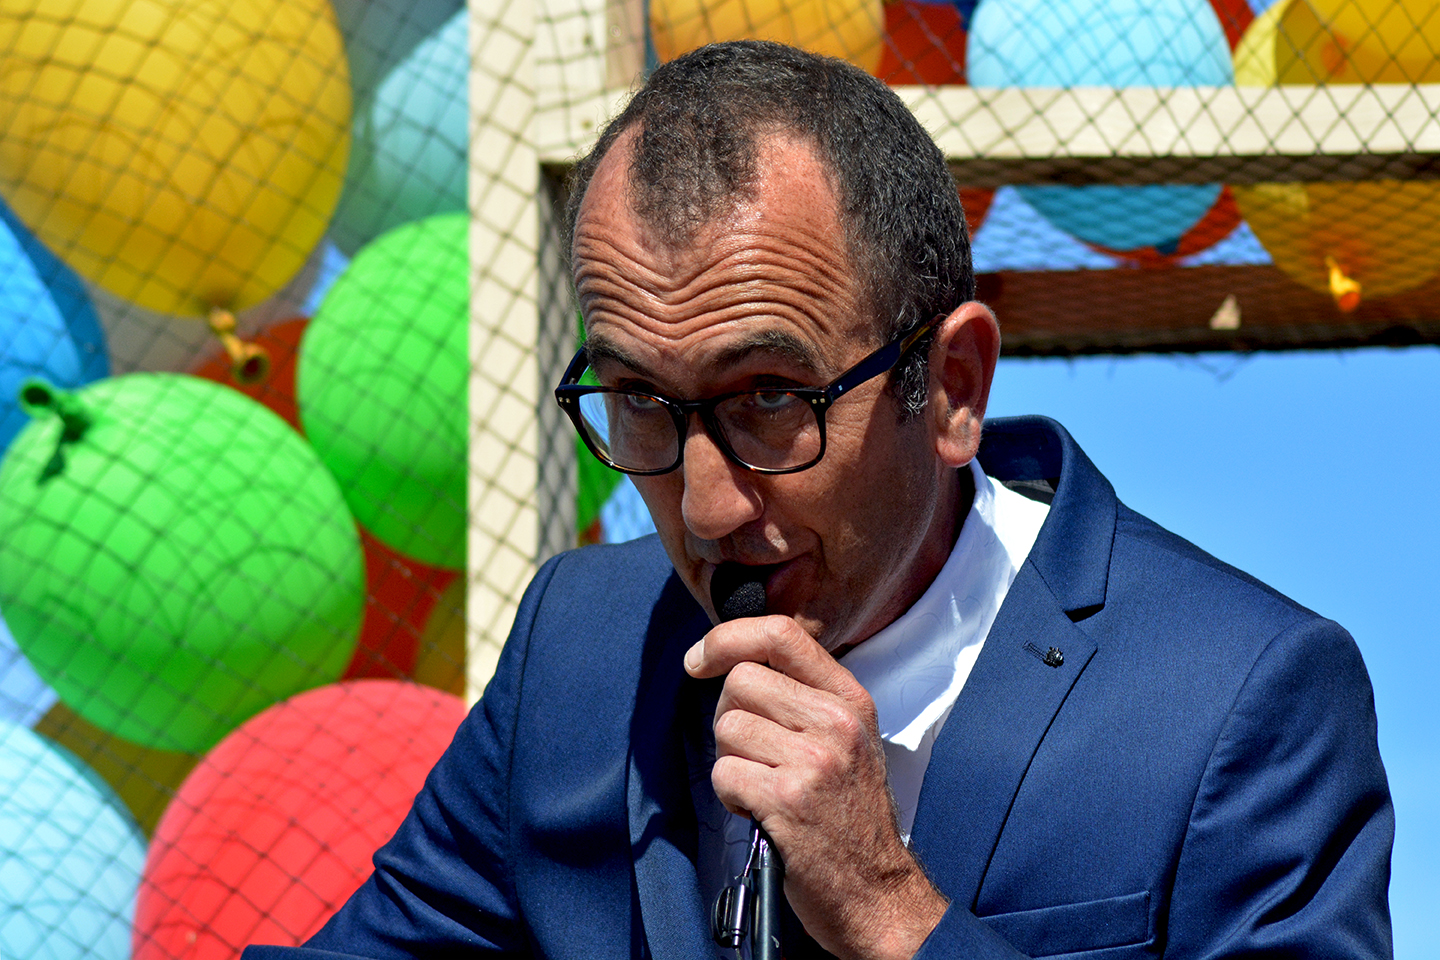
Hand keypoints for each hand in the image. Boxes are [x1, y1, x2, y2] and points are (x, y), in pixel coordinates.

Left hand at [684, 614, 948, 959]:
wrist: (876, 891)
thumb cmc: (850, 816)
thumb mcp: (847, 739)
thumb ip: (803, 696)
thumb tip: (733, 662)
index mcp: (850, 699)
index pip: (781, 633)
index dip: (726, 638)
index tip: (699, 660)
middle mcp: (836, 722)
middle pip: (740, 682)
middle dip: (729, 717)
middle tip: (754, 755)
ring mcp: (814, 759)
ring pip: (727, 728)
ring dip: (730, 762)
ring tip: (762, 787)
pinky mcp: (787, 798)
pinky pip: (723, 773)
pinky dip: (729, 795)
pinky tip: (758, 811)